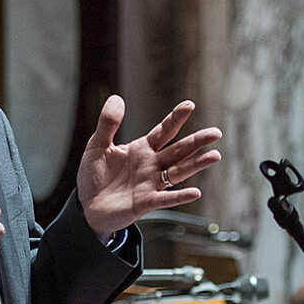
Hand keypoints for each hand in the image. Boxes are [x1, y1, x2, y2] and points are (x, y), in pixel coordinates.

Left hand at [75, 96, 222, 235]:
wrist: (87, 206)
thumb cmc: (95, 176)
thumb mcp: (97, 145)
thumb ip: (107, 123)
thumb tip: (117, 98)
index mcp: (142, 149)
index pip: (164, 131)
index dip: (176, 118)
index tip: (189, 105)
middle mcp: (151, 165)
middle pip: (179, 151)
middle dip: (197, 141)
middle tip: (216, 132)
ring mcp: (150, 184)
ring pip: (178, 172)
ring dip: (196, 164)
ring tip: (215, 155)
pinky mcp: (145, 202)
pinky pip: (165, 198)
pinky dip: (180, 196)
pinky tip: (195, 192)